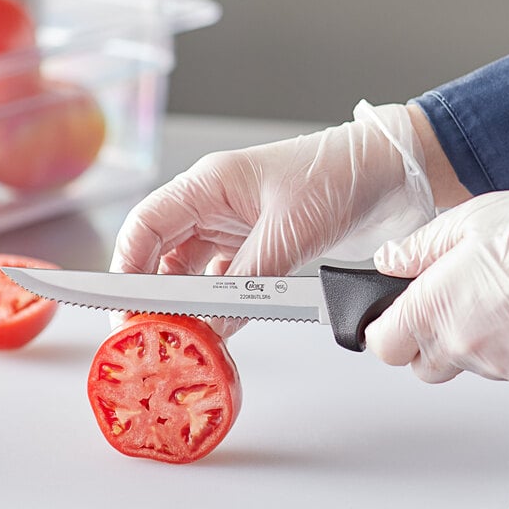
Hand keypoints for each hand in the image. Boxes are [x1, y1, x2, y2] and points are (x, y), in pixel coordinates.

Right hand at [110, 100, 434, 334]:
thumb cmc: (336, 176)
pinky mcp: (257, 243)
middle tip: (152, 332)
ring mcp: (234, 225)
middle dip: (155, 293)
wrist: (384, 173)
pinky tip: (220, 324)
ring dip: (191, 302)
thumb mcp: (286, 233)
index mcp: (207, 184)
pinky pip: (226, 277)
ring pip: (193, 269)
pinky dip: (221, 302)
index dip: (126, 268)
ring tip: (185, 335)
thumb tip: (212, 327)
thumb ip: (246, 282)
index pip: (146, 225)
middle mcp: (213, 204)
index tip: (124, 308)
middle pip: (162, 251)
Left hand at [365, 190, 508, 394]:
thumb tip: (389, 259)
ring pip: (468, 369)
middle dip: (426, 342)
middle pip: (422, 365)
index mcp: (433, 307)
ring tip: (500, 304)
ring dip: (473, 345)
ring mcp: (501, 367)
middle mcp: (462, 346)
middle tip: (450, 307)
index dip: (383, 332)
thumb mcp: (469, 221)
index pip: (383, 346)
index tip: (389, 320)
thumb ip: (419, 247)